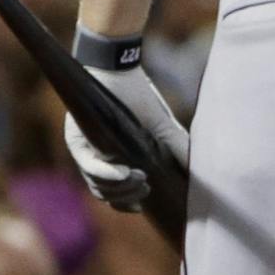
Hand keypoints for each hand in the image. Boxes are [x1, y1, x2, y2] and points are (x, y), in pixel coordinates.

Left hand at [63, 64, 189, 211]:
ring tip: (141, 179)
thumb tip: (196, 172)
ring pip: (96, 185)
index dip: (127, 204)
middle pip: (105, 194)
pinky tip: (125, 173)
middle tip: (146, 189)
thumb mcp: (164, 125)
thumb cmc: (140, 96)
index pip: (114, 193)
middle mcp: (96, 158)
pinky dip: (107, 174)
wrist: (119, 69)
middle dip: (128, 197)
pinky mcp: (78, 140)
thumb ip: (178, 148)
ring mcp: (85, 151)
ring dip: (119, 188)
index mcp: (114, 159)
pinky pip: (89, 166)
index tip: (144, 206)